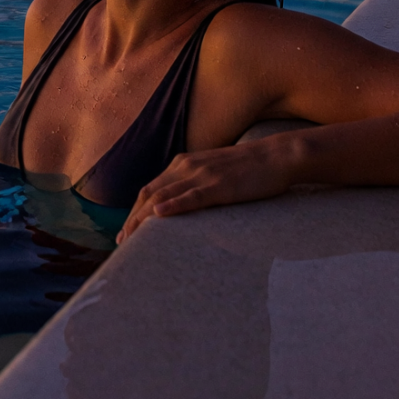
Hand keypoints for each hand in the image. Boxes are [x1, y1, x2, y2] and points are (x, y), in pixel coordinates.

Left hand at [119, 138, 299, 241]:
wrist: (276, 156)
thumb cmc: (248, 170)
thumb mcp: (213, 173)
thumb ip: (194, 185)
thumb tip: (180, 205)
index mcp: (184, 164)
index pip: (150, 188)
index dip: (134, 210)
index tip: (125, 231)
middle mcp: (187, 166)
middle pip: (150, 193)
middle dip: (133, 218)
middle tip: (121, 242)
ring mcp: (203, 175)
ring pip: (164, 196)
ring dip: (144, 217)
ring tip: (131, 237)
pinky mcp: (220, 185)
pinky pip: (192, 196)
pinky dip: (173, 205)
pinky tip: (159, 214)